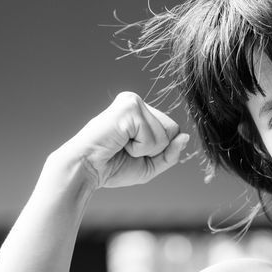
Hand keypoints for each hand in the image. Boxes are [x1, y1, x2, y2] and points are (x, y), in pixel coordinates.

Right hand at [60, 92, 190, 188]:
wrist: (86, 170)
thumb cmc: (112, 167)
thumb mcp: (150, 164)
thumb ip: (170, 153)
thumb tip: (185, 137)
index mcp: (140, 111)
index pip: (172, 130)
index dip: (158, 150)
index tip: (131, 151)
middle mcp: (136, 101)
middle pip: (173, 130)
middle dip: (154, 149)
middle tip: (126, 149)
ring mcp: (132, 101)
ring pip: (165, 134)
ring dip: (145, 149)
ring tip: (121, 145)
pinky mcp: (129, 108)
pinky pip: (153, 137)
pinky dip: (139, 148)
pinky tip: (120, 143)